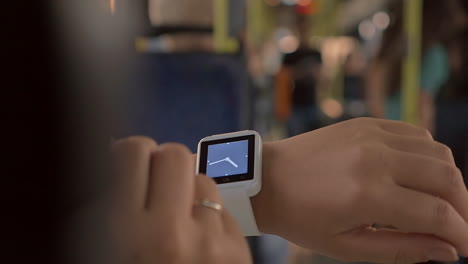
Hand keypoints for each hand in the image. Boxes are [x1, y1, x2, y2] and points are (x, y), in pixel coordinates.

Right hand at [110, 137, 250, 263]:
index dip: (131, 153)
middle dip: (164, 163)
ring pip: (203, 180)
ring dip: (190, 190)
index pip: (133, 152)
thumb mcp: (107, 246)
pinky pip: (223, 210)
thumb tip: (113, 156)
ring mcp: (210, 242)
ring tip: (179, 219)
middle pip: (175, 155)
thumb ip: (112, 203)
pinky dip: (210, 217)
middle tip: (157, 183)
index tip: (129, 162)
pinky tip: (199, 238)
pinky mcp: (238, 251)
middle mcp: (171, 233)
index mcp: (128, 232)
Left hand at [253, 118, 467, 262]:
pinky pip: (415, 133)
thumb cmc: (301, 218)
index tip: (465, 246)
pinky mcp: (366, 124)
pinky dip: (428, 154)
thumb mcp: (346, 246)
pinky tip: (419, 173)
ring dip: (449, 180)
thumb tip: (447, 250)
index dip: (461, 234)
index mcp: (367, 195)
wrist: (267, 179)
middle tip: (456, 226)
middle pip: (448, 179)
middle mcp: (374, 159)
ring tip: (438, 202)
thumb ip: (401, 249)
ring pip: (437, 152)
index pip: (437, 214)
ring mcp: (371, 135)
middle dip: (463, 207)